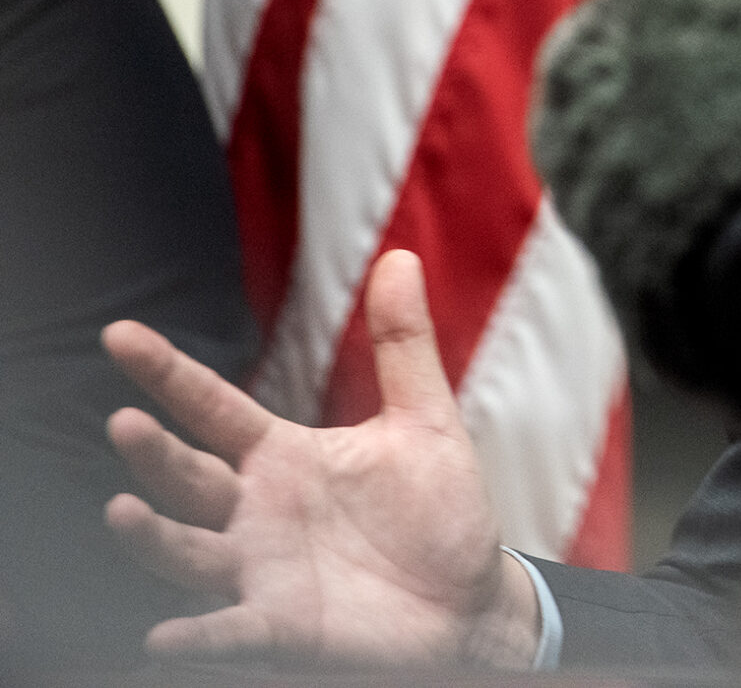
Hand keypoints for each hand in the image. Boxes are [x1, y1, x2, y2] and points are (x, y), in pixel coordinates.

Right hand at [100, 250, 539, 665]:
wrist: (467, 599)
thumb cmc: (438, 511)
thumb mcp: (424, 420)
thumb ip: (403, 344)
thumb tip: (400, 256)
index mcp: (284, 456)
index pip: (213, 407)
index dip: (168, 372)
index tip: (121, 335)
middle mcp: (257, 512)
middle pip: (190, 477)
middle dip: (155, 453)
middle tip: (126, 422)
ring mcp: (261, 570)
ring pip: (189, 552)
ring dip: (154, 537)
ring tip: (123, 511)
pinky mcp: (282, 626)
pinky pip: (229, 632)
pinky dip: (198, 635)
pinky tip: (165, 635)